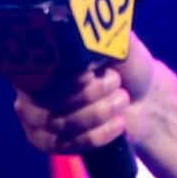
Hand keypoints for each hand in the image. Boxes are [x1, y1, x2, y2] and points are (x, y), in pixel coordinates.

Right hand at [14, 32, 157, 155]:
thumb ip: (100, 34)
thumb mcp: (119, 43)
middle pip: (48, 99)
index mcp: (42, 58)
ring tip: (122, 99)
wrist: (145, 98)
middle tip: (115, 82)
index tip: (90, 74)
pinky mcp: (49, 142)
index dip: (67, 76)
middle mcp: (31, 87)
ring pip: (60, 123)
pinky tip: (118, 123)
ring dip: (100, 112)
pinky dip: (98, 135)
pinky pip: (65, 145)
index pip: (39, 70)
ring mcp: (36, 117)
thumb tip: (84, 32)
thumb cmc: (127, 67)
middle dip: (91, 93)